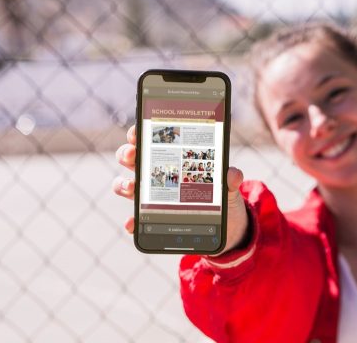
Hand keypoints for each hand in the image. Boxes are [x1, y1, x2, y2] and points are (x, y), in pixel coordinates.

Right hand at [112, 125, 248, 253]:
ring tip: (132, 187)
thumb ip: (231, 178)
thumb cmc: (223, 196)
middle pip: (131, 158)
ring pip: (126, 185)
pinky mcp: (153, 218)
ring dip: (123, 184)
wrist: (226, 224)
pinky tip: (133, 222)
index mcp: (173, 158)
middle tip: (133, 155)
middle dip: (126, 153)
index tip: (137, 131)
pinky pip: (137, 219)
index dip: (139, 133)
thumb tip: (233, 174)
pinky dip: (133, 221)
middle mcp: (157, 174)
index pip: (150, 140)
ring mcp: (152, 196)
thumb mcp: (229, 186)